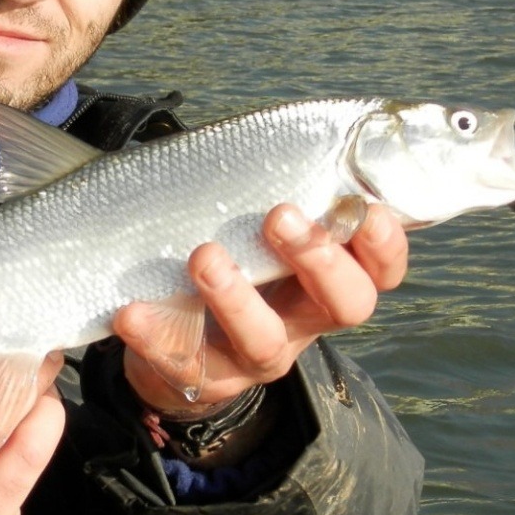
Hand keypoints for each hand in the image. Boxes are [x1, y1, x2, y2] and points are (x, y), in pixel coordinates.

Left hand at [114, 203, 407, 417]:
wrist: (179, 350)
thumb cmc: (229, 267)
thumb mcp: (257, 239)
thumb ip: (269, 200)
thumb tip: (263, 137)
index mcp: (323, 284)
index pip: (378, 272)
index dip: (384, 248)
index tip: (367, 211)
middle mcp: (302, 323)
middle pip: (343, 305)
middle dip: (317, 259)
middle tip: (278, 216)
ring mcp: (254, 356)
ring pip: (264, 340)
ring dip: (236, 297)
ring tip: (203, 256)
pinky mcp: (202, 377)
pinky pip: (183, 362)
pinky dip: (155, 335)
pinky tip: (131, 312)